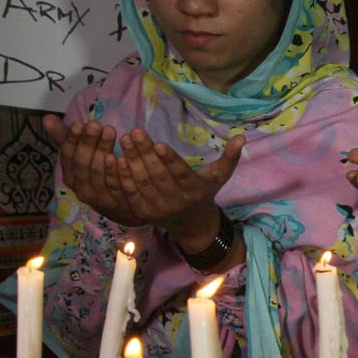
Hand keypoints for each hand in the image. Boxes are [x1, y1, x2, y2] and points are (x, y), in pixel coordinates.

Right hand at [44, 115, 144, 226]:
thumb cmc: (98, 174)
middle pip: (82, 163)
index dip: (72, 140)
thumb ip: (66, 138)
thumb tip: (47, 118)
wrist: (121, 206)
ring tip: (110, 131)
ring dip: (103, 149)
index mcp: (70, 176)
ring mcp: (98, 197)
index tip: (78, 123)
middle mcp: (81, 189)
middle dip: (88, 142)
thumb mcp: (81, 156)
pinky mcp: (117, 202)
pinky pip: (115, 185)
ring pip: (98, 172)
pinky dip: (116, 169)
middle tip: (96, 124)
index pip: (67, 156)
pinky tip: (121, 155)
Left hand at [109, 129, 243, 246]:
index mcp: (195, 190)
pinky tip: (115, 159)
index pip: (181, 173)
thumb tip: (242, 136)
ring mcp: (158, 208)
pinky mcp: (143, 212)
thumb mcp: (219, 176)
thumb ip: (230, 157)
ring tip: (124, 140)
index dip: (169, 159)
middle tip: (134, 132)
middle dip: (144, 153)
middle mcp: (177, 201)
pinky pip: (130, 193)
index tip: (159, 143)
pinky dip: (122, 177)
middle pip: (158, 175)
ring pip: (142, 182)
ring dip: (131, 161)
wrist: (192, 224)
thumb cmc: (205, 192)